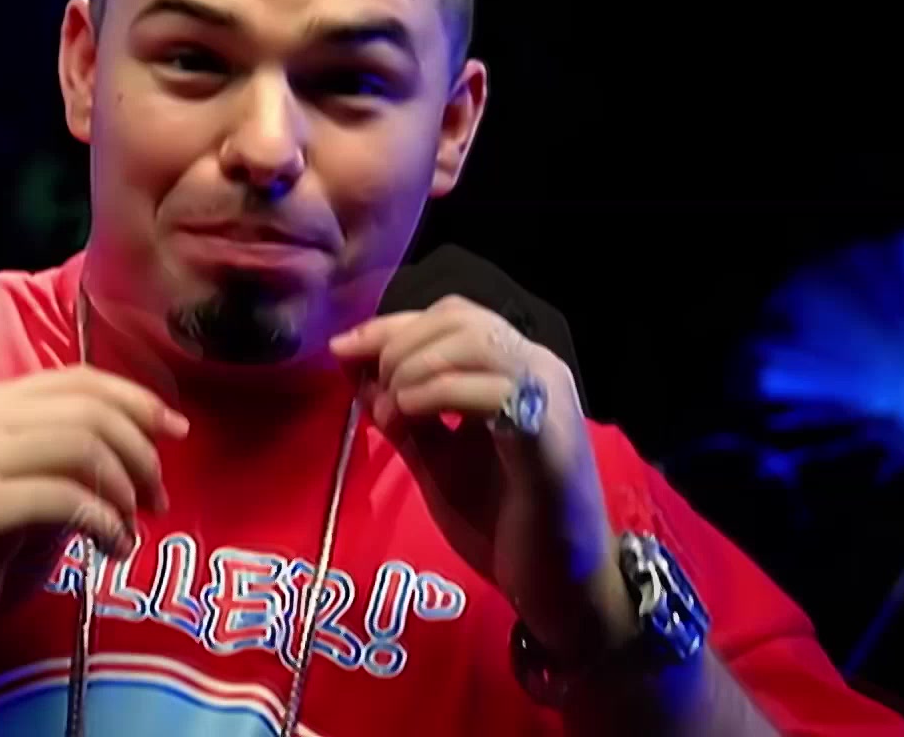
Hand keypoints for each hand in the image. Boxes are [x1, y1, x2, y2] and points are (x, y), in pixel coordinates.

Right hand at [0, 366, 187, 677]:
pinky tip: (113, 551)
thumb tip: (142, 449)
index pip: (80, 379)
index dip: (138, 400)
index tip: (177, 433)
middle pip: (90, 410)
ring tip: (131, 531)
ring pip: (83, 447)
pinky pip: (65, 499)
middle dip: (142, 453)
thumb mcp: (21, 492)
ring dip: (125, 492)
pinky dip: (105, 523)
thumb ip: (65, 461)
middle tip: (158, 501)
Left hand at [330, 296, 631, 661]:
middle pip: (459, 318)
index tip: (343, 348)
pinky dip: (435, 394)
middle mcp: (539, 368)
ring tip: (389, 411)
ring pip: (474, 341)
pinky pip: (488, 391)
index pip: (452, 316)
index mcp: (516, 369)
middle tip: (371, 391)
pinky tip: (406, 419)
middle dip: (398, 344)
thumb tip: (354, 370)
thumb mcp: (437, 459)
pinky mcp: (545, 437)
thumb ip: (402, 413)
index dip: (392, 325)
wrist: (559, 587)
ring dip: (414, 366)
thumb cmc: (503, 524)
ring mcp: (547, 398)